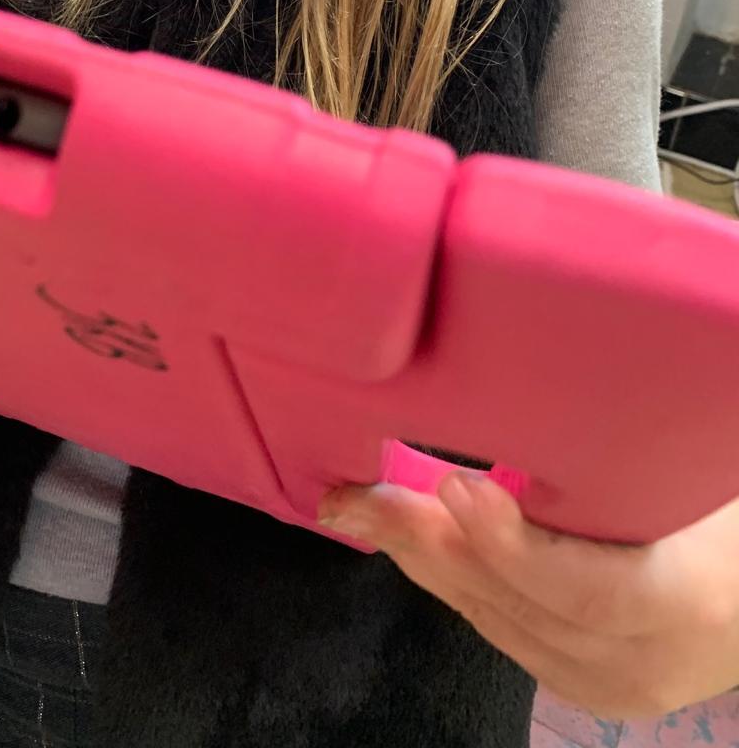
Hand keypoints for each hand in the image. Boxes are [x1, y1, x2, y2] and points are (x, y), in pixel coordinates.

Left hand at [320, 476, 738, 719]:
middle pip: (524, 606)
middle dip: (430, 545)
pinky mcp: (586, 684)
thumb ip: (633, 450)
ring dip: (425, 560)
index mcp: (689, 600)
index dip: (514, 545)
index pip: (593, 590)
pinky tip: (407, 540)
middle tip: (361, 494)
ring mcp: (613, 682)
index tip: (455, 489)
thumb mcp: (690, 476)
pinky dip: (452, 581)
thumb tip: (550, 376)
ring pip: (499, 622)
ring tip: (360, 507)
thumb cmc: (723, 513)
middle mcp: (645, 659)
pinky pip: (504, 631)